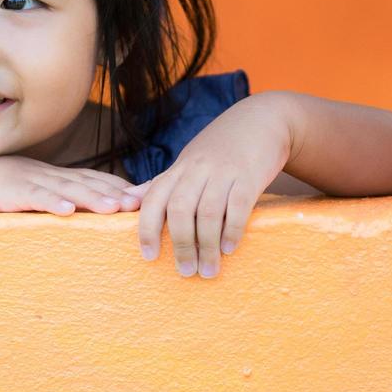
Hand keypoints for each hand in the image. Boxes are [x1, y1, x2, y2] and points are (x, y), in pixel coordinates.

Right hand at [0, 155, 140, 214]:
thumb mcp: (19, 184)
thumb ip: (43, 192)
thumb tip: (67, 206)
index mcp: (48, 174)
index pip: (90, 177)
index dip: (117, 186)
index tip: (142, 196)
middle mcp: (43, 174)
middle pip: (86, 182)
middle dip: (116, 193)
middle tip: (144, 202)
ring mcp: (27, 181)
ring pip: (66, 189)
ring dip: (93, 198)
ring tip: (116, 209)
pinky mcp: (8, 192)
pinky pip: (33, 197)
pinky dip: (52, 203)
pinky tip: (68, 211)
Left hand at [135, 96, 291, 277]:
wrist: (262, 120)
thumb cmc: (221, 147)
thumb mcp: (189, 160)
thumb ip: (162, 182)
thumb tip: (128, 199)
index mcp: (180, 168)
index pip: (155, 198)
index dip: (147, 228)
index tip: (149, 256)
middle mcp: (197, 168)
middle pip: (180, 209)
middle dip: (181, 244)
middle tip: (186, 272)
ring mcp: (224, 170)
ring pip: (208, 212)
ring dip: (207, 245)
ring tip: (209, 270)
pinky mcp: (250, 175)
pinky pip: (239, 205)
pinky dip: (233, 229)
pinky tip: (230, 248)